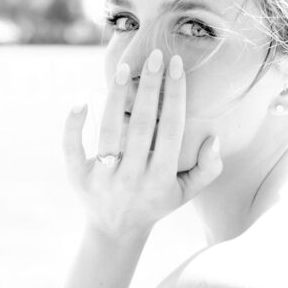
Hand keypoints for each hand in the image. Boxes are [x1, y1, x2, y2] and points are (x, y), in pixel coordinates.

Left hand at [63, 48, 222, 241]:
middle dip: (150, 88)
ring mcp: (104, 178)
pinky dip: (74, 126)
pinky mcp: (78, 178)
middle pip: (141, 125)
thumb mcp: (187, 192)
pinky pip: (73, 149)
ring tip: (124, 68)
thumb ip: (208, 168)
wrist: (116, 231)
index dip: (175, 96)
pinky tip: (80, 101)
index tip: (177, 66)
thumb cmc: (157, 202)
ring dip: (117, 98)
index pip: (171, 129)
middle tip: (155, 56)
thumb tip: (214, 138)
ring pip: (109, 131)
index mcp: (161, 178)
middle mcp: (132, 178)